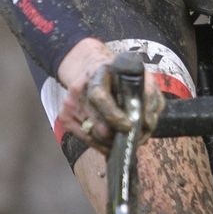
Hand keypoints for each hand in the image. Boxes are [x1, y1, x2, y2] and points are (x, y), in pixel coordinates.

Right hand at [56, 39, 164, 153]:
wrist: (88, 67)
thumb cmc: (118, 75)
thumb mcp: (136, 75)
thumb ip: (148, 94)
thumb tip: (148, 123)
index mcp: (97, 72)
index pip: (99, 96)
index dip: (114, 115)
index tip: (129, 126)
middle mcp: (79, 88)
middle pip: (97, 124)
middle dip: (120, 137)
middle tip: (136, 140)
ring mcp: (69, 103)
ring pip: (93, 136)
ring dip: (112, 143)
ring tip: (126, 141)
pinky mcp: (64, 117)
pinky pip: (85, 139)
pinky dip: (101, 146)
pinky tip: (112, 143)